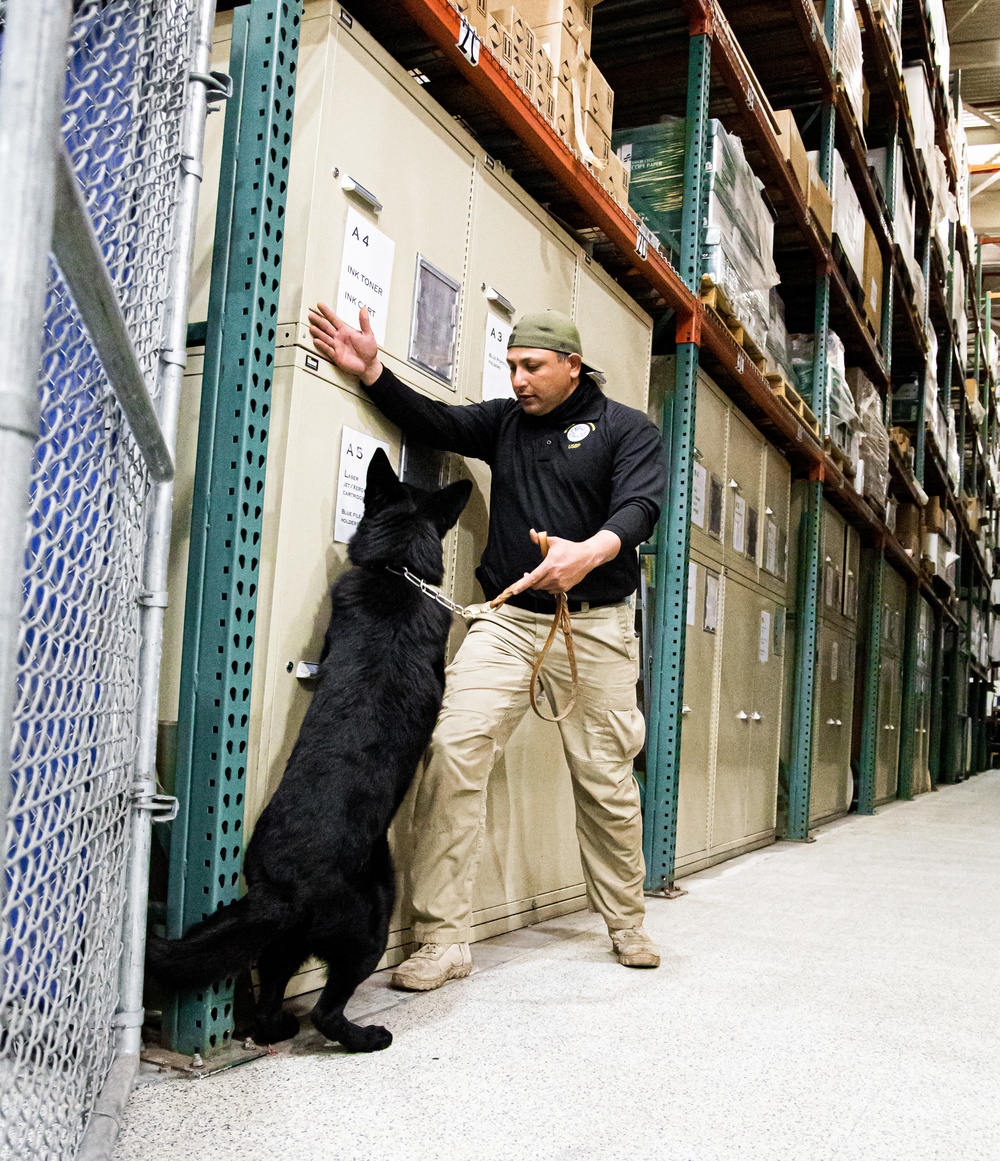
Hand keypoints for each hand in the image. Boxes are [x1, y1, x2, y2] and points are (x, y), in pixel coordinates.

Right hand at [308, 303, 382, 384]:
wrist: (368, 365)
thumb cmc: (368, 350)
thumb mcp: (368, 334)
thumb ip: (364, 321)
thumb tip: (364, 308)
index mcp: (345, 330)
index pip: (334, 319)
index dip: (327, 312)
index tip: (320, 305)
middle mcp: (339, 337)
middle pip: (326, 327)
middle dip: (319, 321)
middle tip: (311, 315)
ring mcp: (336, 346)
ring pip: (325, 337)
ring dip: (318, 333)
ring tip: (312, 328)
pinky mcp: (336, 356)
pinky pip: (327, 349)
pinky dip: (322, 345)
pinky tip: (316, 341)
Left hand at [501, 528, 621, 597]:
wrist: (587, 557)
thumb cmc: (569, 548)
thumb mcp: (554, 541)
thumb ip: (540, 539)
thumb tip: (531, 532)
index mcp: (549, 565)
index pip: (532, 578)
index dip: (522, 585)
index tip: (514, 591)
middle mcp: (554, 576)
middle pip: (536, 585)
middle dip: (530, 582)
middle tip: (528, 575)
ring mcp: (560, 583)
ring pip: (543, 588)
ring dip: (539, 584)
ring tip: (542, 574)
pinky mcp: (565, 588)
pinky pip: (551, 591)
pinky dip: (548, 587)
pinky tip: (551, 578)